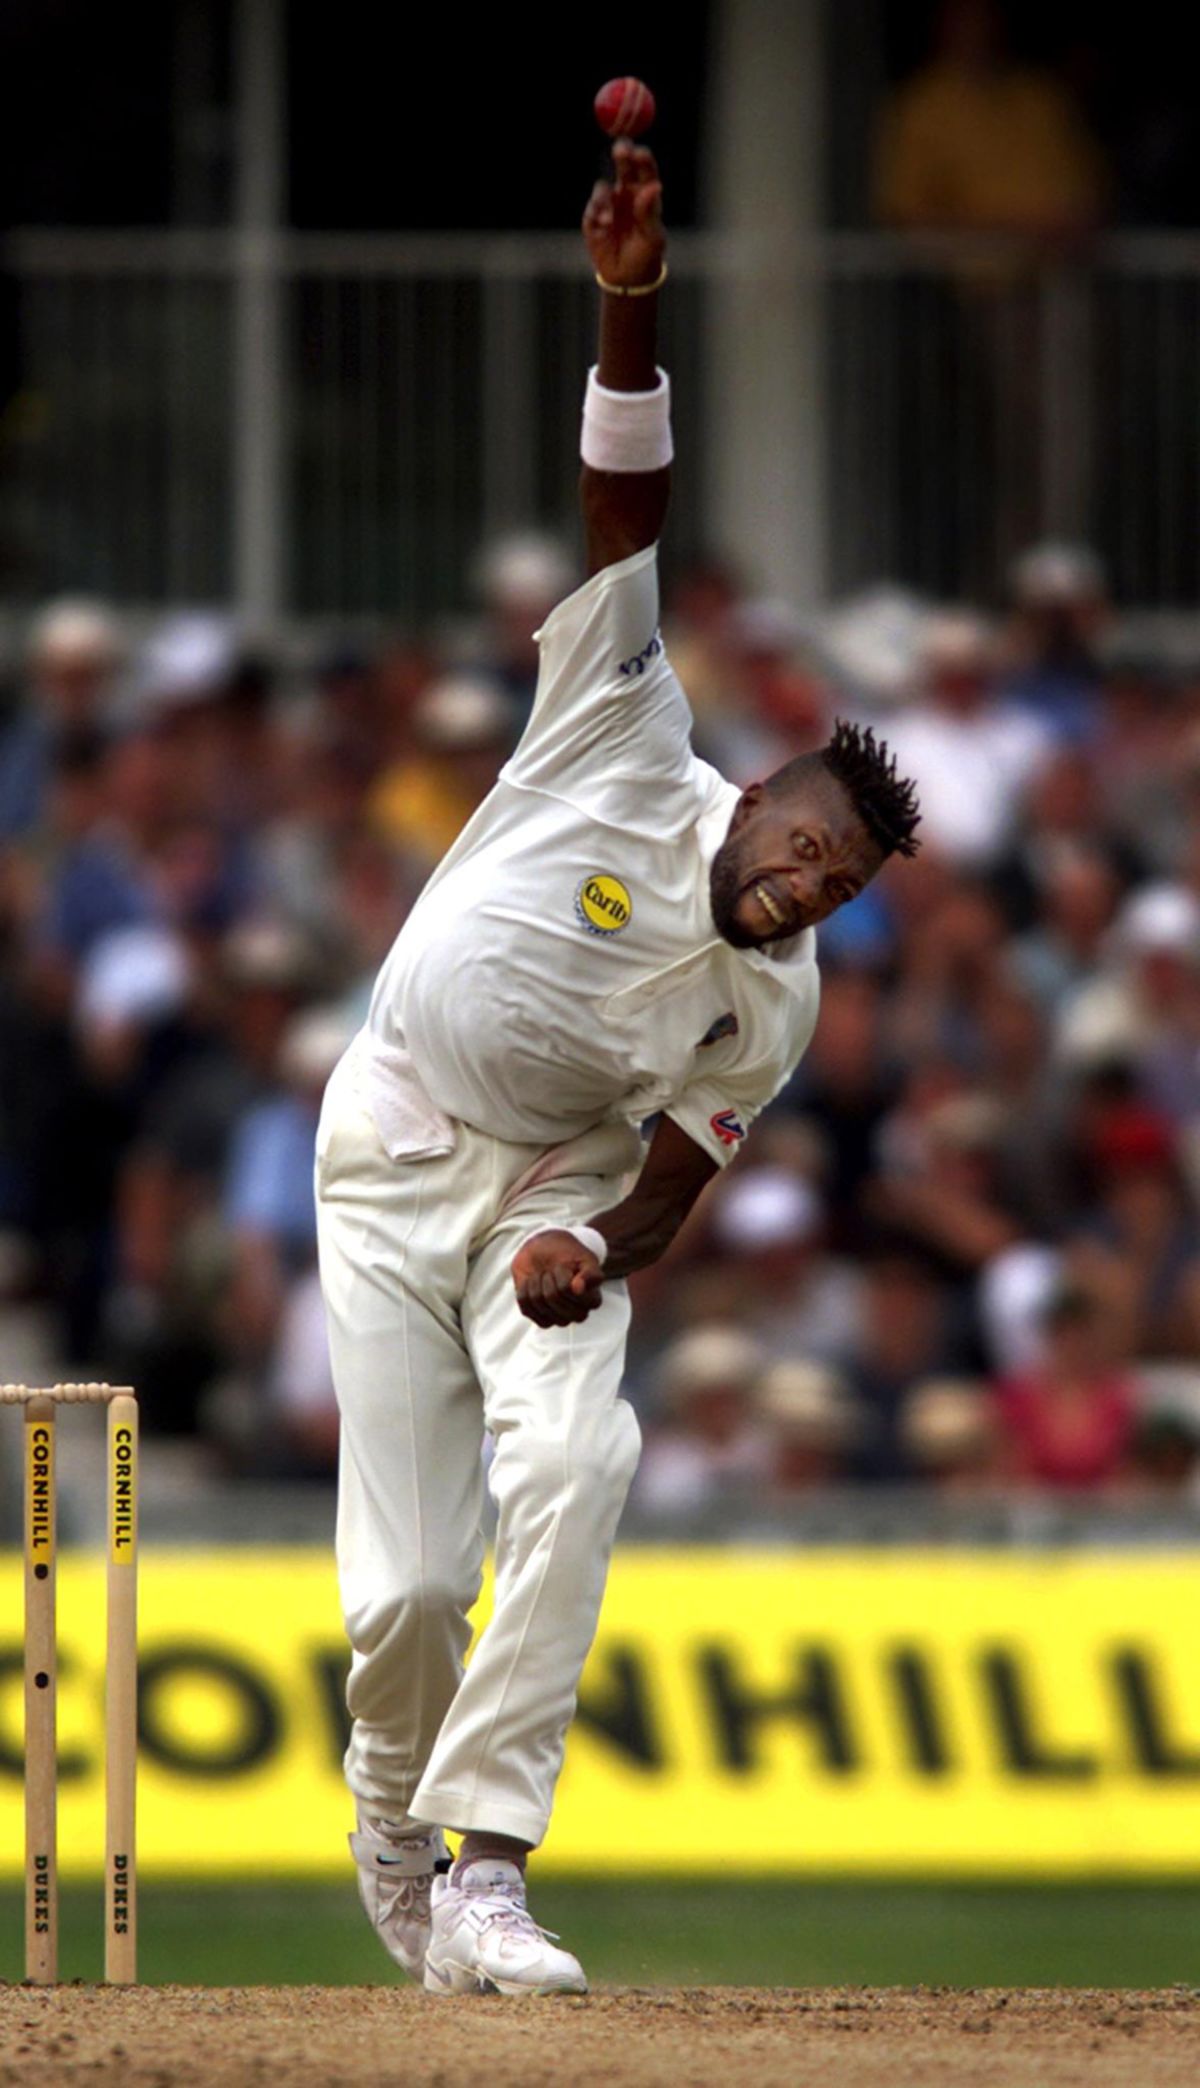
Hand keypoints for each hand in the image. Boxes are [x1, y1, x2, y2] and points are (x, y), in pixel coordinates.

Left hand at [512, 1230, 604, 1327]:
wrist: (547, 1251)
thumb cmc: (568, 1255)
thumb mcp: (585, 1258)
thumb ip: (589, 1273)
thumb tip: (578, 1288)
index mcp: (592, 1300)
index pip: (575, 1294)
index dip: (565, 1277)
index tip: (566, 1265)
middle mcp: (576, 1313)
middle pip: (554, 1298)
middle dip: (549, 1277)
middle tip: (553, 1268)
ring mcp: (558, 1317)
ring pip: (538, 1301)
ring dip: (536, 1281)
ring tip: (543, 1273)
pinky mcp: (540, 1318)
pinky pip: (526, 1307)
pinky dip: (525, 1289)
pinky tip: (532, 1282)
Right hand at [583, 140, 663, 287]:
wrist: (627, 278)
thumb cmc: (646, 255)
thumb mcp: (653, 237)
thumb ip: (650, 212)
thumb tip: (654, 186)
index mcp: (645, 194)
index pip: (645, 169)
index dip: (642, 158)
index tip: (640, 153)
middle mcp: (626, 193)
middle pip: (623, 165)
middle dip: (622, 154)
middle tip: (620, 150)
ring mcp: (609, 204)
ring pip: (603, 187)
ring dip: (604, 198)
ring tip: (608, 220)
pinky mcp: (593, 218)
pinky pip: (592, 209)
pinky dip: (597, 215)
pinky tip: (603, 228)